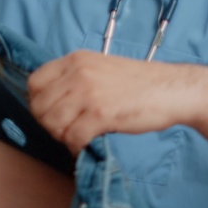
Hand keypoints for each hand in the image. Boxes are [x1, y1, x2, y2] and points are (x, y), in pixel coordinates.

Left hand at [28, 51, 196, 153]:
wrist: (172, 90)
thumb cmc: (139, 84)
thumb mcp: (100, 69)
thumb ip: (75, 79)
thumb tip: (50, 103)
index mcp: (76, 60)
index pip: (34, 82)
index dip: (39, 103)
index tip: (53, 114)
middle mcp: (78, 73)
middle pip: (40, 107)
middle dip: (50, 125)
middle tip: (68, 130)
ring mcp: (89, 92)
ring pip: (53, 124)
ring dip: (63, 137)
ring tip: (78, 137)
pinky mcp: (101, 113)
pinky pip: (73, 137)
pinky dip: (77, 146)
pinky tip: (88, 144)